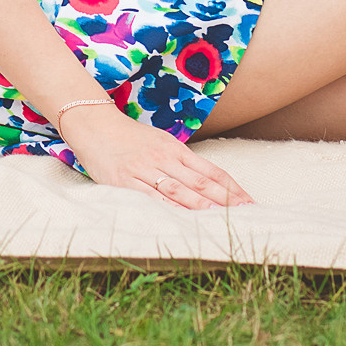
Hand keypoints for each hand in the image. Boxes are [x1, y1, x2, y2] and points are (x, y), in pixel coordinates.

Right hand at [60, 104, 252, 208]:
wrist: (93, 124)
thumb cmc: (129, 137)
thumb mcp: (160, 143)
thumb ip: (182, 162)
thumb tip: (209, 183)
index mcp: (176, 149)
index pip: (212, 172)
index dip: (233, 189)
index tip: (251, 203)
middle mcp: (164, 158)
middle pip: (201, 183)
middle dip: (226, 201)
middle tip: (248, 216)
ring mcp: (144, 170)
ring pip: (179, 191)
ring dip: (203, 207)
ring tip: (222, 220)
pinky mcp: (125, 182)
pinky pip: (150, 198)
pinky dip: (168, 210)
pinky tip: (182, 221)